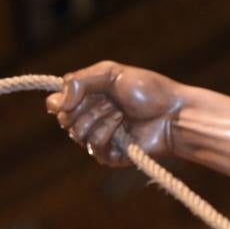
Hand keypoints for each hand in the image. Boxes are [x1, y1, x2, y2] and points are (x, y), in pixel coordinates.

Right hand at [46, 60, 183, 165]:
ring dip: (100, 118)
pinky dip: (107, 131)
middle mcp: (89, 118)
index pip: (55, 104)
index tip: (72, 97)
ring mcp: (98, 138)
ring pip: (77, 134)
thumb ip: (79, 81)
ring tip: (120, 112)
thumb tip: (56, 103)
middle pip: (64, 120)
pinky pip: (93, 146)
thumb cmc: (148, 90)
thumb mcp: (111, 72)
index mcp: (87, 98)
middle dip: (87, 107)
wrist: (173, 113)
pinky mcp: (108, 155)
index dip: (59, 102)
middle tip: (110, 101)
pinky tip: (122, 125)